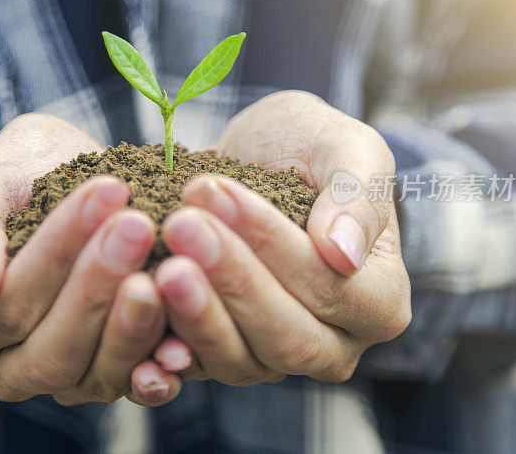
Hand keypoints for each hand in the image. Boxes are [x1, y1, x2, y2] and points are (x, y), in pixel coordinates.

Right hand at [0, 113, 179, 405]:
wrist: (49, 186)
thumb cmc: (11, 181)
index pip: (9, 301)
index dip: (59, 249)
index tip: (105, 191)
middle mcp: (8, 365)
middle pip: (52, 348)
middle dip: (99, 286)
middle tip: (139, 226)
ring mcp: (63, 377)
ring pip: (97, 373)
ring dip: (136, 323)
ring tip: (169, 269)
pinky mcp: (109, 373)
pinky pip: (135, 381)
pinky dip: (162, 363)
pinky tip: (185, 334)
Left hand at [150, 91, 410, 382]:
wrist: (251, 159)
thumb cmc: (307, 148)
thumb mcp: (344, 147)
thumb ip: (357, 195)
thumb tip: (345, 255)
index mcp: (378, 301)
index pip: (329, 288)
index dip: (271, 244)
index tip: (217, 192)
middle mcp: (332, 345)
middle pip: (285, 337)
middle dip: (230, 279)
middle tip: (180, 225)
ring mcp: (272, 358)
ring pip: (238, 360)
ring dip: (194, 311)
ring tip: (159, 261)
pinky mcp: (219, 358)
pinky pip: (192, 368)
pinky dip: (161, 350)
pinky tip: (136, 313)